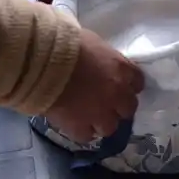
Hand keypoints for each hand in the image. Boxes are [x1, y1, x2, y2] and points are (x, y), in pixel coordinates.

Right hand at [45, 28, 144, 142]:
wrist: (41, 61)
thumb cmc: (64, 43)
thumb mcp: (93, 42)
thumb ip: (104, 58)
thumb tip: (100, 62)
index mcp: (122, 69)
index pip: (138, 82)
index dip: (127, 86)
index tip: (118, 85)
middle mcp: (117, 94)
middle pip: (128, 109)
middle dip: (118, 107)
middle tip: (103, 103)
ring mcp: (100, 113)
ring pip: (110, 127)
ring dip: (101, 122)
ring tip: (87, 117)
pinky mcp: (80, 126)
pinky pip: (86, 136)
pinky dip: (81, 131)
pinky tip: (73, 124)